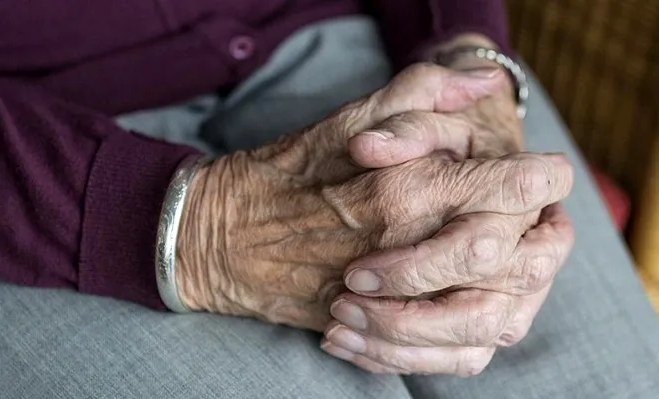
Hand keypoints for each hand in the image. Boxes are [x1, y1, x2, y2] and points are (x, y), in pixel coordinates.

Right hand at [173, 64, 572, 332]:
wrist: (218, 238)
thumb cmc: (282, 175)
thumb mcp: (348, 119)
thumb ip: (420, 94)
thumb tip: (480, 82)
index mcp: (407, 188)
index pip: (515, 187)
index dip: (544, 177)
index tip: (541, 174)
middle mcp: (408, 246)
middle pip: (517, 257)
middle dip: (536, 236)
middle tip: (520, 219)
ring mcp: (392, 297)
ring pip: (493, 316)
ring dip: (509, 290)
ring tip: (496, 268)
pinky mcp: (374, 331)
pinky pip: (452, 357)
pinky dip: (473, 339)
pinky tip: (462, 313)